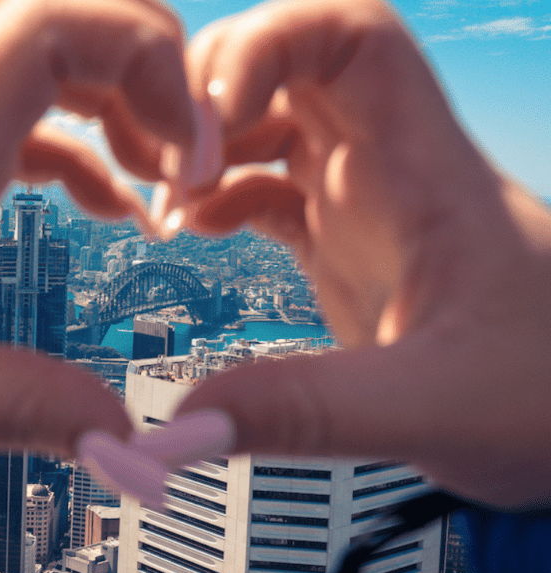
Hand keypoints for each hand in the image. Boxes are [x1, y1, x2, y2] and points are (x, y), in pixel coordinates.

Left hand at [0, 0, 196, 455]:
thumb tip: (122, 438)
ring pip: (35, 47)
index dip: (140, 63)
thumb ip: (16, 412)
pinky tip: (110, 204)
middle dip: (142, 62)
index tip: (187, 157)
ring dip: (117, 97)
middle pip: (48, 9)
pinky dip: (85, 145)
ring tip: (160, 180)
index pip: (42, 31)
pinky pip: (21, 114)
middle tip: (186, 154)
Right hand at [160, 0, 550, 507]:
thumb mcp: (433, 407)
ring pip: (272, 122)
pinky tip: (195, 230)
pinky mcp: (342, 242)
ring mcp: (361, 202)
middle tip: (174, 160)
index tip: (211, 115)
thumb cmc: (545, 394)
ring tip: (169, 204)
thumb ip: (310, 412)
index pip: (352, 38)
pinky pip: (268, 187)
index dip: (271, 43)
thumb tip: (186, 423)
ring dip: (210, 147)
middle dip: (215, 89)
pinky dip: (222, 197)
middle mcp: (389, 168)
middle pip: (293, 62)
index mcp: (424, 170)